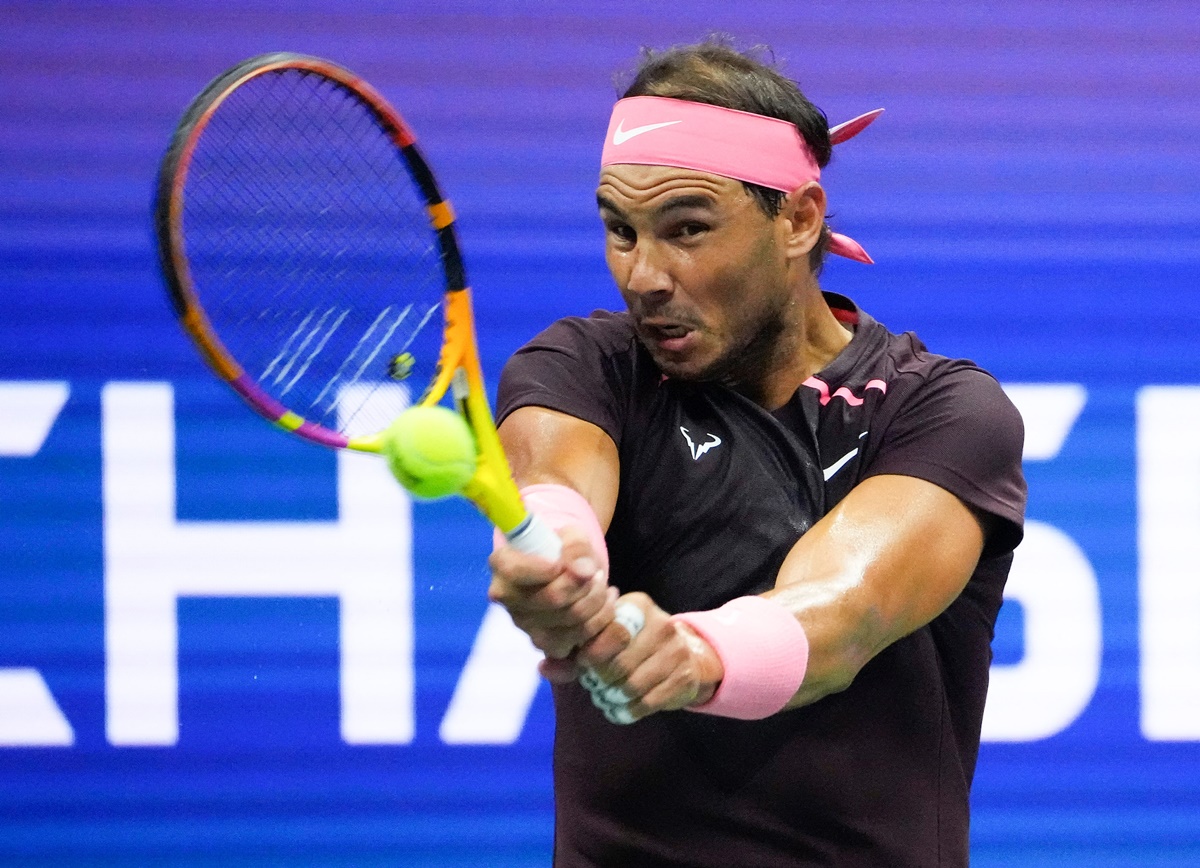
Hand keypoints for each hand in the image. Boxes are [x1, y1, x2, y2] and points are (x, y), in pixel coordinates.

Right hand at [487, 526, 615, 660]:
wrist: (566, 571)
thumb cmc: (562, 548)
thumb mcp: (571, 535)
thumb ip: (576, 547)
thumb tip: (583, 570)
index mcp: (503, 564)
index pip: (515, 571)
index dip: (544, 569)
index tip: (563, 563)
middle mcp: (508, 599)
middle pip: (552, 598)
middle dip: (584, 583)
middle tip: (596, 572)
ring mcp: (525, 625)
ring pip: (570, 619)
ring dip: (596, 600)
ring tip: (603, 583)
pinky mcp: (544, 643)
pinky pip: (578, 638)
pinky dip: (601, 620)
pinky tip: (605, 602)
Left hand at [576, 592, 724, 723]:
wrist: (685, 656)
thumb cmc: (632, 645)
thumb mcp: (604, 639)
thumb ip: (571, 652)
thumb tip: (544, 668)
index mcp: (637, 606)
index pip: (612, 631)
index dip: (593, 653)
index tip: (584, 665)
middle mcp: (661, 624)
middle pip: (622, 662)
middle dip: (602, 680)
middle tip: (594, 686)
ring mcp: (677, 651)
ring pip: (634, 685)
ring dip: (613, 698)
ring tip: (606, 698)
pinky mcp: (685, 677)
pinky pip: (649, 702)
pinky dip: (629, 711)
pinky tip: (621, 709)